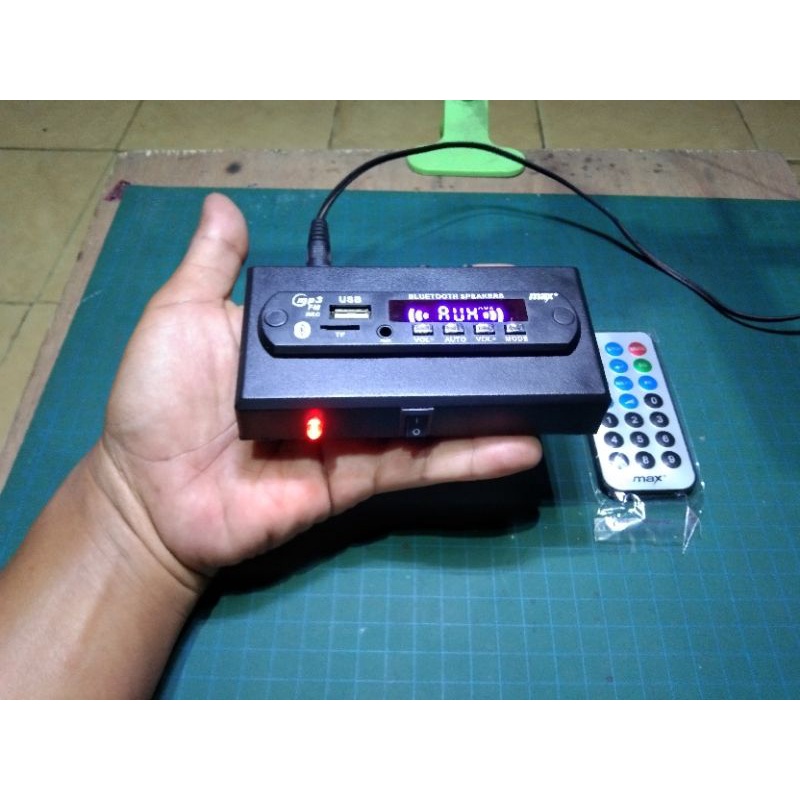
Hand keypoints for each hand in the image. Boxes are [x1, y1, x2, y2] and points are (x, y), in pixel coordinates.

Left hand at [96, 193, 541, 579]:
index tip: (462, 290)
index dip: (414, 308)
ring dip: (485, 407)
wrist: (148, 494)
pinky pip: (417, 462)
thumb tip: (224, 203)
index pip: (371, 322)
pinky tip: (514, 444)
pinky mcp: (357, 481)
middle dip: (466, 353)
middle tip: (523, 332)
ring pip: (429, 418)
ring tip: (539, 389)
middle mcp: (336, 389)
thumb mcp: (183, 316)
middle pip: (411, 369)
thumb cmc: (159, 402)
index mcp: (304, 350)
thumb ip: (215, 266)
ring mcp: (352, 437)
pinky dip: (468, 456)